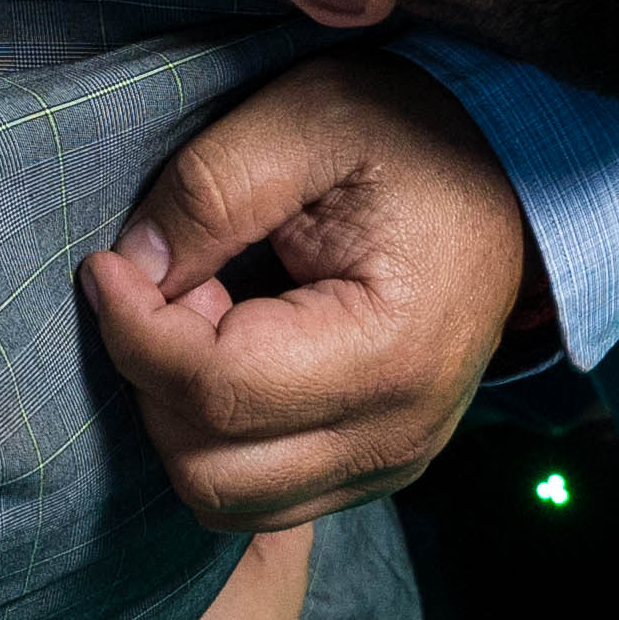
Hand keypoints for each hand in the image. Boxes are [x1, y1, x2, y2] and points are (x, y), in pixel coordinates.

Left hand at [80, 53, 530, 530]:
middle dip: (157, 377)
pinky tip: (236, 345)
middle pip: (210, 469)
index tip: (107, 264)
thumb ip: (211, 190)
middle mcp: (396, 436)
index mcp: (388, 354)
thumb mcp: (308, 120)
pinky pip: (261, 493)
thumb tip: (131, 266)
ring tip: (210, 312)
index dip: (135, 331)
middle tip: (179, 281)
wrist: (511, 174)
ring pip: (226, 499)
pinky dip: (216, 435)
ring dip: (182, 412)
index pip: (217, 392)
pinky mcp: (375, 466)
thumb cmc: (414, 136)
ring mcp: (391, 462)